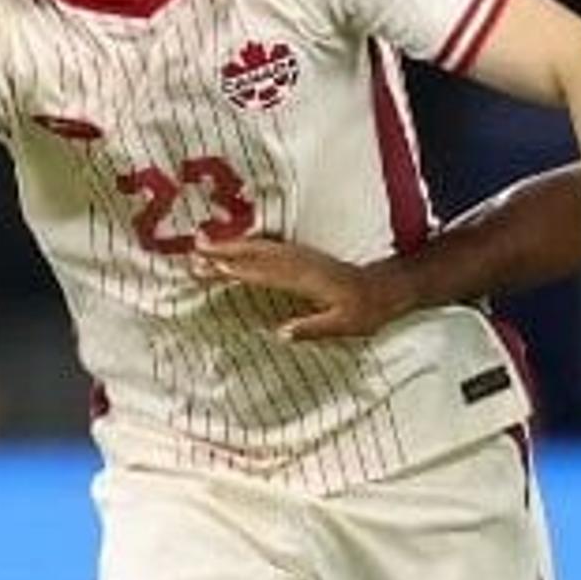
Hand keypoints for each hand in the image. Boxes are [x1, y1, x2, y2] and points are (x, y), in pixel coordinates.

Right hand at [199, 233, 402, 340]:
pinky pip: (269, 246)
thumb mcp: (344, 325)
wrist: (386, 288)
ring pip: (260, 247)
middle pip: (255, 254)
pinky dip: (248, 244)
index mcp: (306, 279)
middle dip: (224, 252)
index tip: (210, 268)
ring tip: (204, 245)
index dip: (236, 270)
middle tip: (193, 253)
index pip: (263, 273)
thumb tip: (279, 334)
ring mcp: (302, 256)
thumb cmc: (366, 311)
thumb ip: (312, 328)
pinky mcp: (303, 255)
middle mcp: (301, 262)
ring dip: (232, 245)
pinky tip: (235, 246)